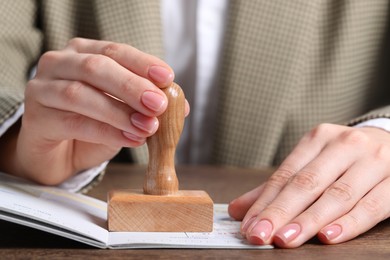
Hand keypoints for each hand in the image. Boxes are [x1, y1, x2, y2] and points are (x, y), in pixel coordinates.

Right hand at [5, 38, 187, 184]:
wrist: (59, 153)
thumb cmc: (92, 123)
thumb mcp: (124, 110)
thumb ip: (148, 105)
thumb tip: (181, 106)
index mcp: (83, 52)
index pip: (115, 51)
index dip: (142, 64)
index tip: (167, 78)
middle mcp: (59, 63)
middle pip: (97, 67)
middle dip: (132, 86)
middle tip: (158, 104)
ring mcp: (42, 89)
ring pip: (80, 94)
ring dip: (119, 111)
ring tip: (147, 127)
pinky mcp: (36, 118)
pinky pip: (73, 123)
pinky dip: (107, 132)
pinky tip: (130, 139)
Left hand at [228, 123, 389, 247]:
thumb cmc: (345, 158)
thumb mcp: (313, 162)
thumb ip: (278, 186)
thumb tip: (239, 210)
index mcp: (318, 138)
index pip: (286, 174)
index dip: (265, 202)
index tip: (248, 225)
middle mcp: (344, 146)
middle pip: (307, 183)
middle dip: (280, 212)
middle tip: (260, 235)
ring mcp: (372, 162)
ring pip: (337, 195)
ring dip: (309, 220)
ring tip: (286, 239)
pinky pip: (371, 205)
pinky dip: (349, 223)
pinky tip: (328, 236)